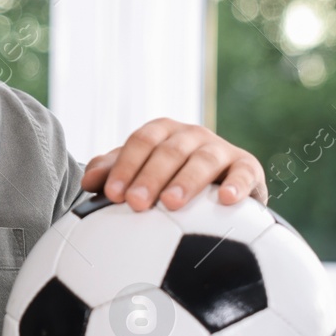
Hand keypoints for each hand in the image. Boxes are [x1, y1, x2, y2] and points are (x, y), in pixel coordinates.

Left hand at [80, 118, 266, 211]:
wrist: (218, 187)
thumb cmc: (168, 181)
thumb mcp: (139, 173)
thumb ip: (113, 173)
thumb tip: (88, 182)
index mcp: (163, 132)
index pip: (141, 142)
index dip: (125, 165)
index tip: (112, 193)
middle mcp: (192, 135)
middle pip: (169, 151)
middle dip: (150, 176)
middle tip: (135, 203)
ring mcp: (220, 149)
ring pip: (203, 161)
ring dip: (186, 181)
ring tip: (172, 203)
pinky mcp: (247, 167)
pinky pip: (244, 173)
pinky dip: (237, 184)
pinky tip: (227, 200)